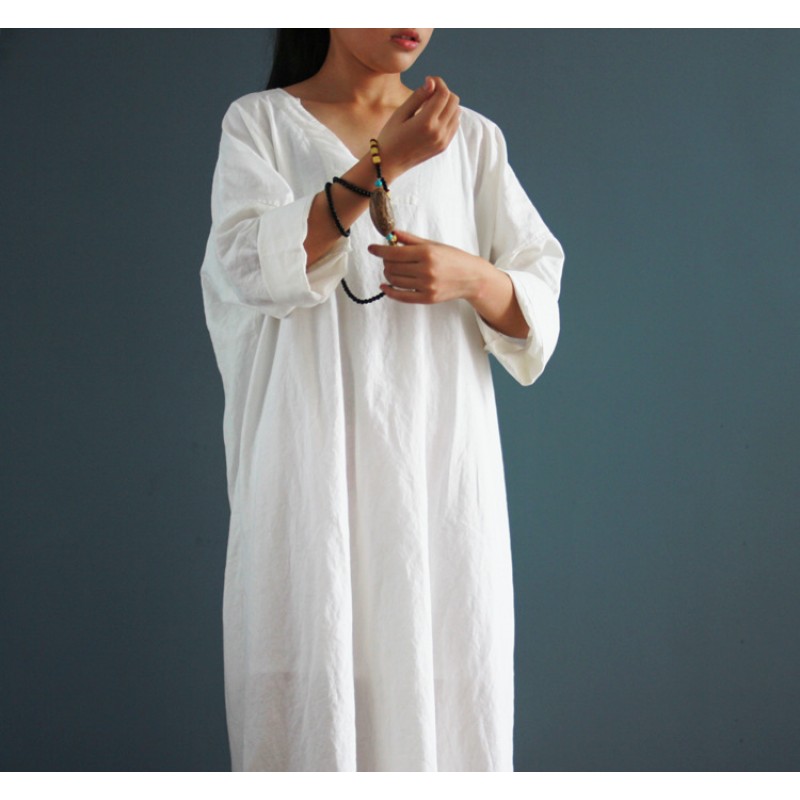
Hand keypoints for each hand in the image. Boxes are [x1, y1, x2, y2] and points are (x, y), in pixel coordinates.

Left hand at [367, 230, 486, 304]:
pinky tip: (384, 286)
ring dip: (388, 274)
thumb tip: (392, 233)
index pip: (394, 252)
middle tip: (388, 258)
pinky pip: (401, 296)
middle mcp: (426, 270)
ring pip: (394, 280)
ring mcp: (426, 286)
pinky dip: (389, 291)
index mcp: (426, 253)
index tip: (372, 248)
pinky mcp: (427, 298)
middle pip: (392, 266)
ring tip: (392, 269)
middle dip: (386, 261)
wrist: (472, 278)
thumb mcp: (433, 244)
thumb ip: (411, 239)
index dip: (380, 250)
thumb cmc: (453, 258)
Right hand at [377, 76, 460, 179]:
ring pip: (457, 112)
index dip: (438, 82)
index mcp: (426, 122)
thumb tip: (432, 82)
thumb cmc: (391, 135)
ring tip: (430, 106)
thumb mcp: (400, 113)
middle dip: (443, 92)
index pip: (443, 94)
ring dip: (447, 104)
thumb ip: (418, 96)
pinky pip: (455, 124)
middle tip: (429, 93)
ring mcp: (443, 140)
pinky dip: (449, 116)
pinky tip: (434, 117)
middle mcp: (438, 132)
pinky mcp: (444, 146)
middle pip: (454, 101)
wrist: (390, 163)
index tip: (428, 80)